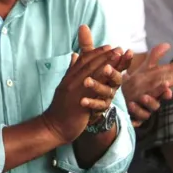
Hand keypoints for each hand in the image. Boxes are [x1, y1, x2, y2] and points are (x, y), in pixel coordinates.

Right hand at [42, 26, 127, 143]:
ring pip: (91, 73)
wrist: (54, 126)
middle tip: (118, 48)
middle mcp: (71, 81)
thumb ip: (71, 71)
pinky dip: (102, 80)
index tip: (108, 46)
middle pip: (89, 64)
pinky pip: (92, 89)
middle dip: (104, 55)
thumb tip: (74, 55)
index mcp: (69, 77)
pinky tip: (111, 75)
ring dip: (106, 63)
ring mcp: (74, 91)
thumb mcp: (65, 87)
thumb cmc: (62, 108)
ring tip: (118, 56)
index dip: (96, 53)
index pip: (83, 61)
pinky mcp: (79, 102)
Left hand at [123, 43, 172, 126]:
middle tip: (167, 85)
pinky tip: (132, 105)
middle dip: (166, 89)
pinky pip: (139, 114)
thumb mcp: (145, 69)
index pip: (169, 77)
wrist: (123, 101)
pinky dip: (137, 110)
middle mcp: (154, 95)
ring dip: (152, 100)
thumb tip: (168, 44)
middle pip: (164, 91)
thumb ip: (155, 57)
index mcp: (156, 84)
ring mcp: (147, 106)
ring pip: (154, 105)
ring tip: (146, 96)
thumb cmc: (139, 85)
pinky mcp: (138, 114)